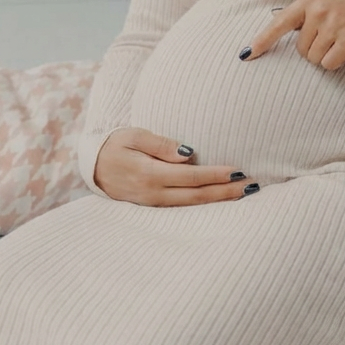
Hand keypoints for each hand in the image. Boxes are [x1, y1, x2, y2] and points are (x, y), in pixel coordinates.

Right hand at [92, 127, 258, 205]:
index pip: (190, 177)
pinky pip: (183, 208)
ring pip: (192, 206)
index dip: (215, 175)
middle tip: (252, 187)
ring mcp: (153, 204)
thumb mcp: (134, 136)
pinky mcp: (153, 207)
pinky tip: (219, 201)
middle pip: (197, 196)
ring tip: (243, 195)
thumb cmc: (115, 145)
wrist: (92, 166)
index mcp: (149, 174)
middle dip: (225, 192)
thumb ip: (161, 144)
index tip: (238, 172)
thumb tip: (188, 154)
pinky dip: (204, 205)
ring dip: (219, 200)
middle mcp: (153, 194)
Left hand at [239, 0, 344, 69]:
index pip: (280, 22)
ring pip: (314, 58)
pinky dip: (336, 62)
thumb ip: (308, 10)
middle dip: (312, 49)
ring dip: (325, 56)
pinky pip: (330, 63)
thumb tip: (288, 29)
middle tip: (330, 38)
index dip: (262, 40)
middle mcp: (318, 12)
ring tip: (340, 41)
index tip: (248, 53)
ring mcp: (333, 27)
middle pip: (301, 49)